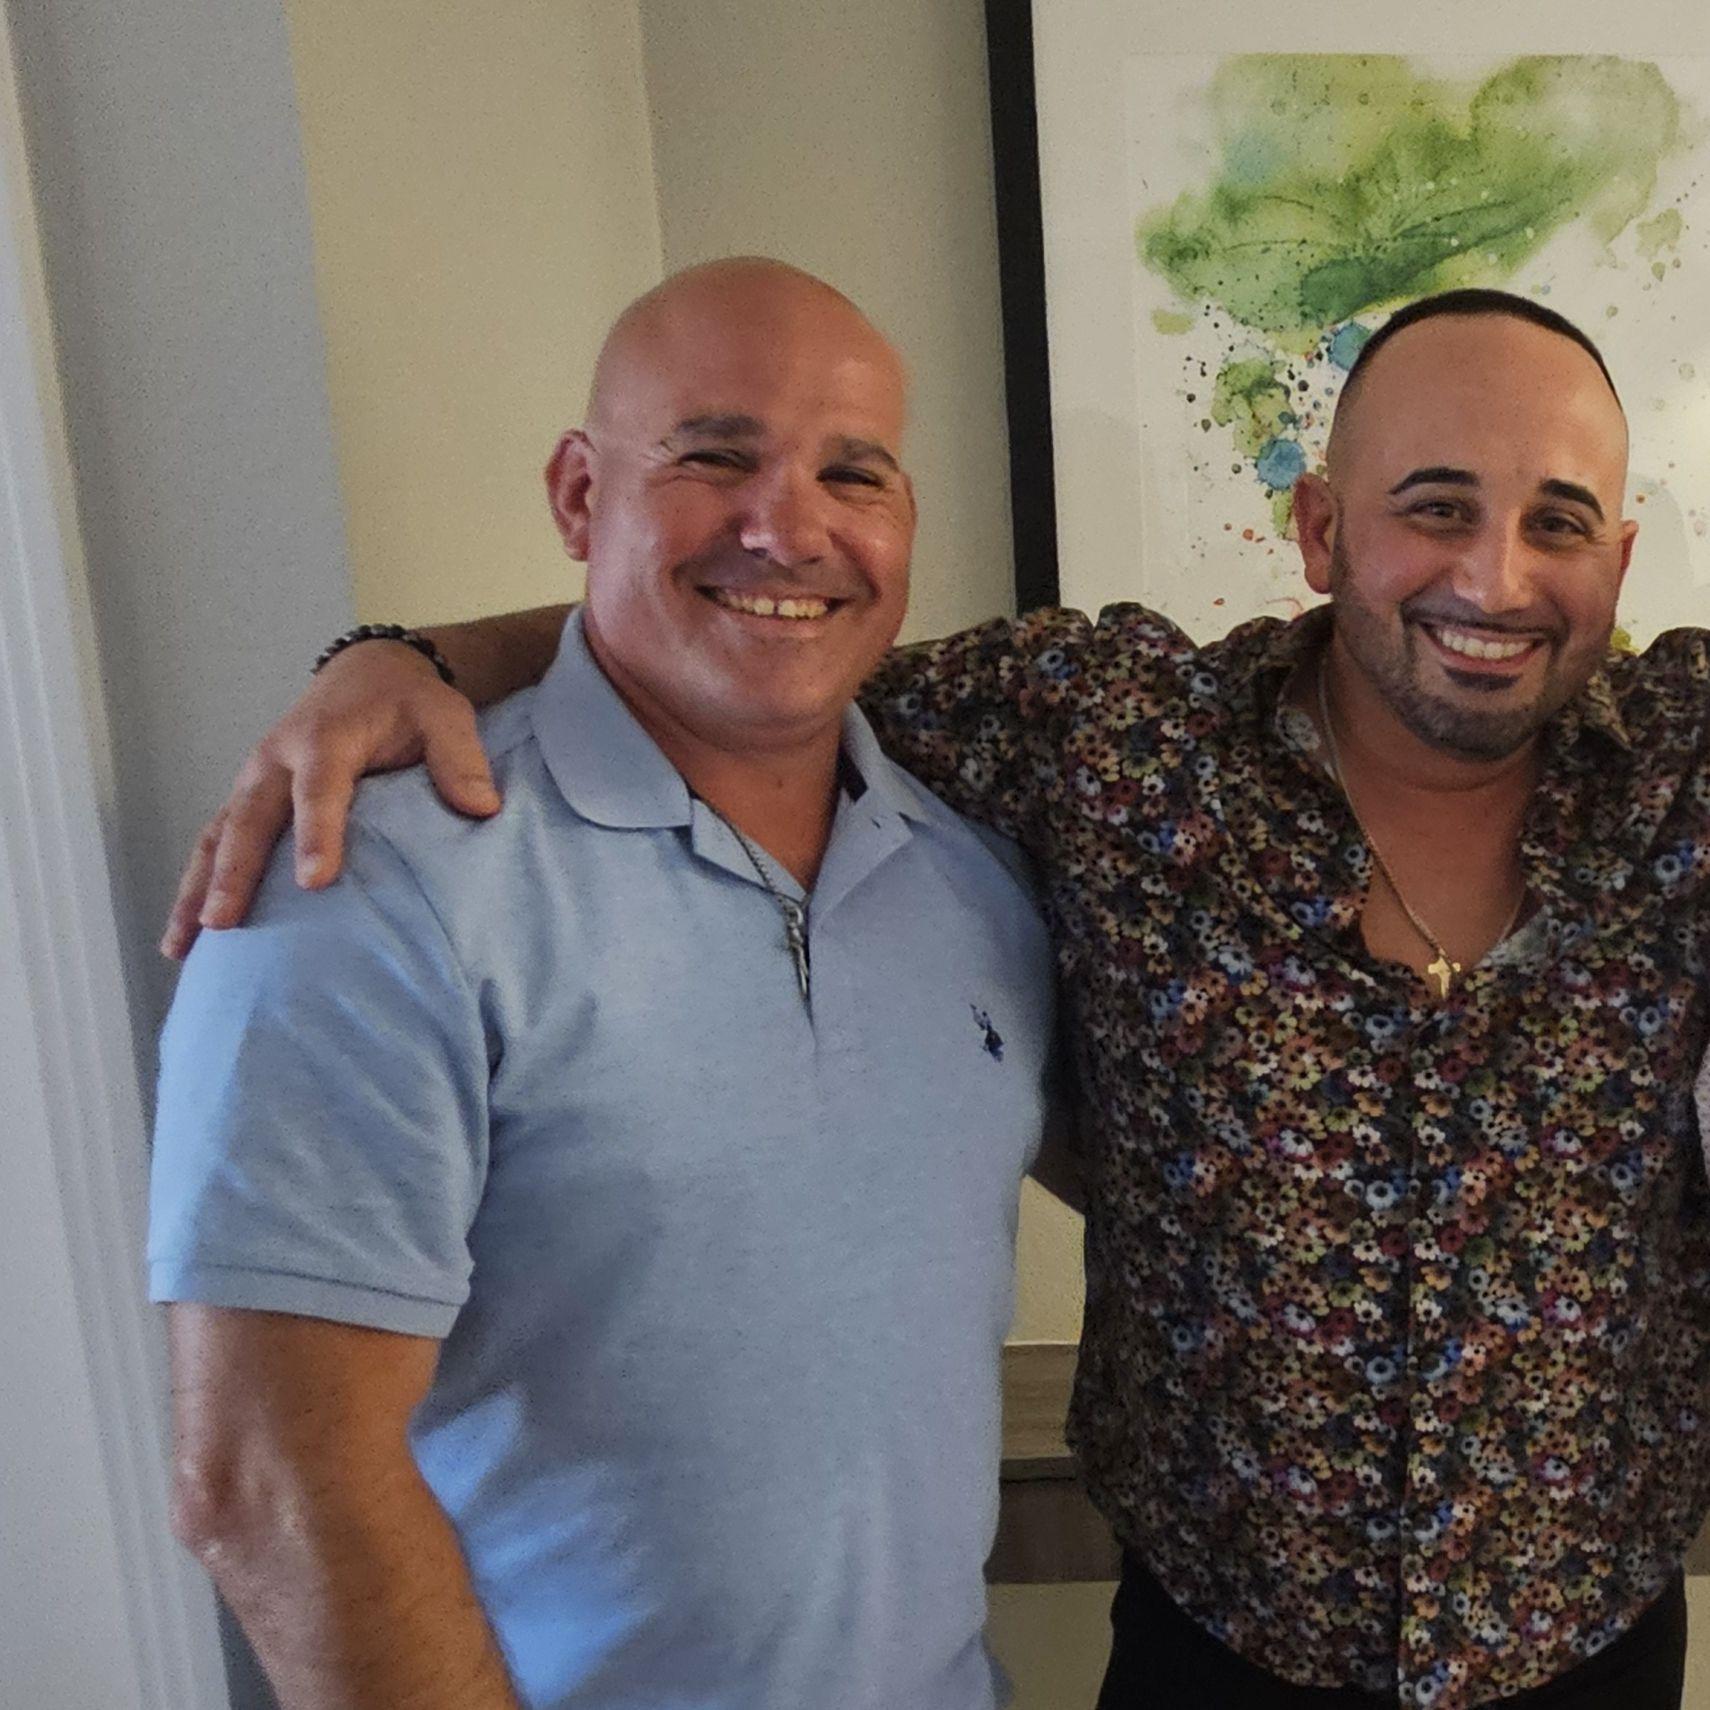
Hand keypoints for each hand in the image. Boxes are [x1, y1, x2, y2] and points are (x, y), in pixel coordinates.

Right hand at [160, 642, 500, 959]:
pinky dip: (196, 888)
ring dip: (199, 889)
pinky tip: (187, 940)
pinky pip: (213, 845)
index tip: (315, 882)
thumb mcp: (446, 716)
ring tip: (185, 946)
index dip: (316, 832)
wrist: (368, 674)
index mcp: (328, 738)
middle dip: (235, 873)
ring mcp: (255, 781)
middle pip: (250, 818)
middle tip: (224, 925)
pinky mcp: (247, 800)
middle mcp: (278, 760)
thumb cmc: (410, 704)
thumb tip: (482, 809)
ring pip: (218, 836)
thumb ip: (461, 760)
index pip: (320, 787)